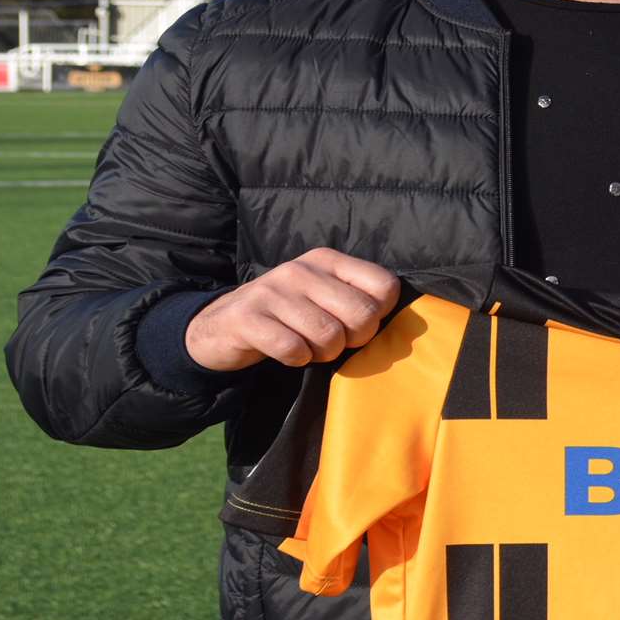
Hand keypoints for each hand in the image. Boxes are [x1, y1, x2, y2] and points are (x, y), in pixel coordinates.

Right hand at [184, 248, 400, 370]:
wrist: (222, 325)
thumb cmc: (288, 313)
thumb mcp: (322, 294)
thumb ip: (357, 298)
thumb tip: (398, 323)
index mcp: (327, 260)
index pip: (384, 285)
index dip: (380, 314)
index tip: (358, 324)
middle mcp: (301, 270)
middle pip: (361, 314)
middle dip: (354, 340)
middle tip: (334, 342)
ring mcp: (272, 292)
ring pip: (328, 336)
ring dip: (323, 353)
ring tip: (309, 347)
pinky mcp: (248, 319)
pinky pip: (294, 350)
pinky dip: (296, 359)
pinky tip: (287, 353)